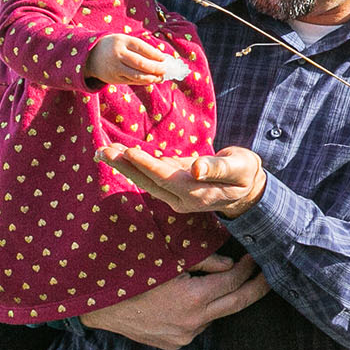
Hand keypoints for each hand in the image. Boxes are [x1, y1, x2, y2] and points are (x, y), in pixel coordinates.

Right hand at [79, 251, 267, 348]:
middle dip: (256, 288)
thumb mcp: (167, 260)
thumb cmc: (131, 276)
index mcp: (192, 299)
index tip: (257, 256)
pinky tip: (194, 299)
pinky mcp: (175, 344)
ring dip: (222, 299)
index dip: (248, 268)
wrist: (98, 307)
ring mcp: (184, 337)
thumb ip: (204, 262)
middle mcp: (192, 322)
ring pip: (216, 315)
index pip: (233, 281)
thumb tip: (231, 264)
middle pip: (237, 304)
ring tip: (225, 281)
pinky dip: (202, 311)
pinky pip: (199, 325)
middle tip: (270, 276)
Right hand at [85, 33, 171, 85]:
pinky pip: (131, 81)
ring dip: (151, 78)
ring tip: (160, 77)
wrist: (90, 56)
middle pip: (140, 63)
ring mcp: (114, 67)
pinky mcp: (113, 79)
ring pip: (137, 75)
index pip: (141, 47)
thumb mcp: (124, 40)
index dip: (155, 54)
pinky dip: (143, 82)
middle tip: (165, 70)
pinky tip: (151, 80)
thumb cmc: (113, 46)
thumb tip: (161, 58)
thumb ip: (140, 47)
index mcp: (121, 40)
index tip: (163, 59)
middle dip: (155, 68)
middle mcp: (117, 54)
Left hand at [96, 143, 267, 219]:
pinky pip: (149, 177)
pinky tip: (118, 155)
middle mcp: (181, 198)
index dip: (147, 165)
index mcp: (197, 193)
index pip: (166, 178)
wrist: (246, 189)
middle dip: (126, 166)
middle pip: (148, 182)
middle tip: (104, 151)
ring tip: (103, 152)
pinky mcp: (172, 188)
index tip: (129, 151)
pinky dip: (133, 166)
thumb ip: (218, 168)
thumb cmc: (245, 172)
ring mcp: (175, 196)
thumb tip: (196, 168)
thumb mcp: (239, 167)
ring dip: (124, 166)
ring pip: (145, 181)